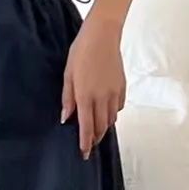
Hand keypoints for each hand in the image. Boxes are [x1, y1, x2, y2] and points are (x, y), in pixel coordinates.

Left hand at [60, 15, 126, 159]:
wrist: (102, 35)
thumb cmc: (81, 52)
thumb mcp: (68, 74)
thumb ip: (68, 98)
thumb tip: (66, 118)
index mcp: (86, 96)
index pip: (87, 127)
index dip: (86, 143)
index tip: (84, 154)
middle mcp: (102, 98)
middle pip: (101, 127)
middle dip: (95, 138)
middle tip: (89, 144)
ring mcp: (114, 93)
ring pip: (111, 119)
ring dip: (104, 127)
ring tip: (96, 129)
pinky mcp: (122, 87)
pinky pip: (118, 107)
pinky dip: (112, 114)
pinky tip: (105, 111)